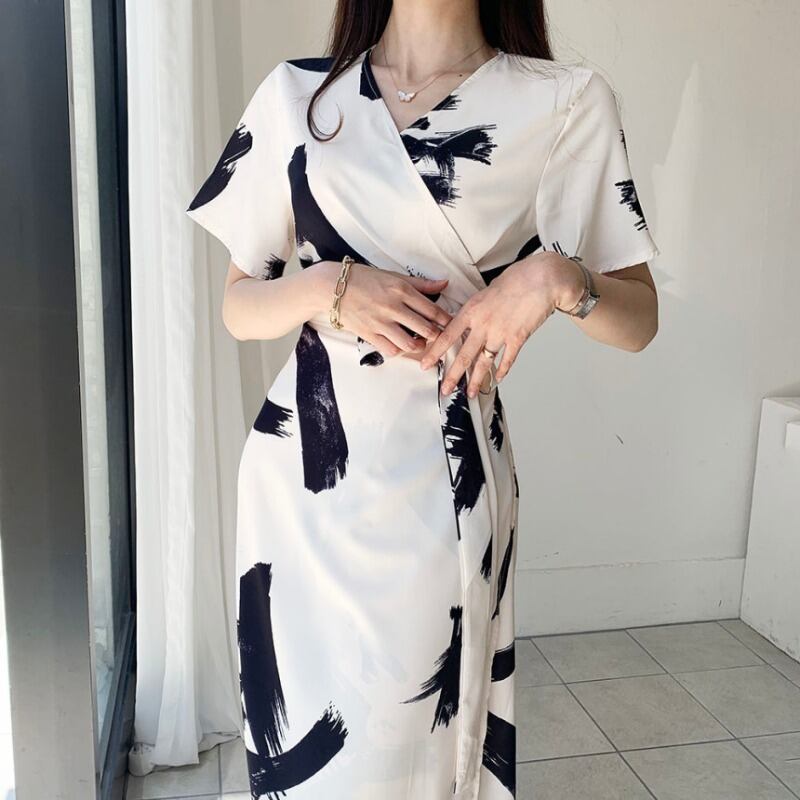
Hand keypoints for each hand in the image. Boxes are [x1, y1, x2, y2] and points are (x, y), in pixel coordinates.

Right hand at [319, 260, 453, 357]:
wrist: (332, 287)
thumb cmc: (364, 279)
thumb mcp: (393, 276)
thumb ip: (420, 284)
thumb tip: (444, 284)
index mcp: (402, 290)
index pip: (432, 310)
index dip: (446, 320)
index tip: (451, 324)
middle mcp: (393, 307)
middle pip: (426, 329)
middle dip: (437, 336)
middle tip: (439, 336)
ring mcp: (380, 322)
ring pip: (410, 343)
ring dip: (419, 346)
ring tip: (420, 343)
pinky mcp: (368, 334)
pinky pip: (390, 350)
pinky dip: (399, 351)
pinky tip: (401, 346)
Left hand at [419, 253, 584, 396]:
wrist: (541, 278)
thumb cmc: (516, 278)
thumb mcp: (486, 291)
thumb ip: (476, 309)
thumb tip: (469, 319)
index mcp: (472, 310)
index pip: (447, 336)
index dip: (435, 353)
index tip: (425, 364)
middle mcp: (483, 324)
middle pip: (464, 355)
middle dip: (452, 376)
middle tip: (445, 389)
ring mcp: (501, 333)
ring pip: (484, 362)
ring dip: (476, 380)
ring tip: (470, 393)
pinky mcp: (518, 338)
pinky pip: (507, 359)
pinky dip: (502, 371)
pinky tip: (497, 379)